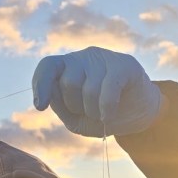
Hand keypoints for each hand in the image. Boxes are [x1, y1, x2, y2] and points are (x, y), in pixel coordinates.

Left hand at [32, 46, 161, 137]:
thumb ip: (61, 107)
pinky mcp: (124, 65)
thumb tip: (52, 93)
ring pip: (88, 88)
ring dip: (94, 111)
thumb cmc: (103, 114)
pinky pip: (108, 88)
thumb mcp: (77, 119)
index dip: (41, 84)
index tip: (40, 106)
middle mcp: (83, 58)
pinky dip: (106, 108)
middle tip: (90, 111)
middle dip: (76, 106)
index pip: (47, 67)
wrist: (138, 114)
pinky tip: (109, 116)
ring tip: (103, 113)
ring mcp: (104, 59)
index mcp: (67, 68)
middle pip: (68, 83)